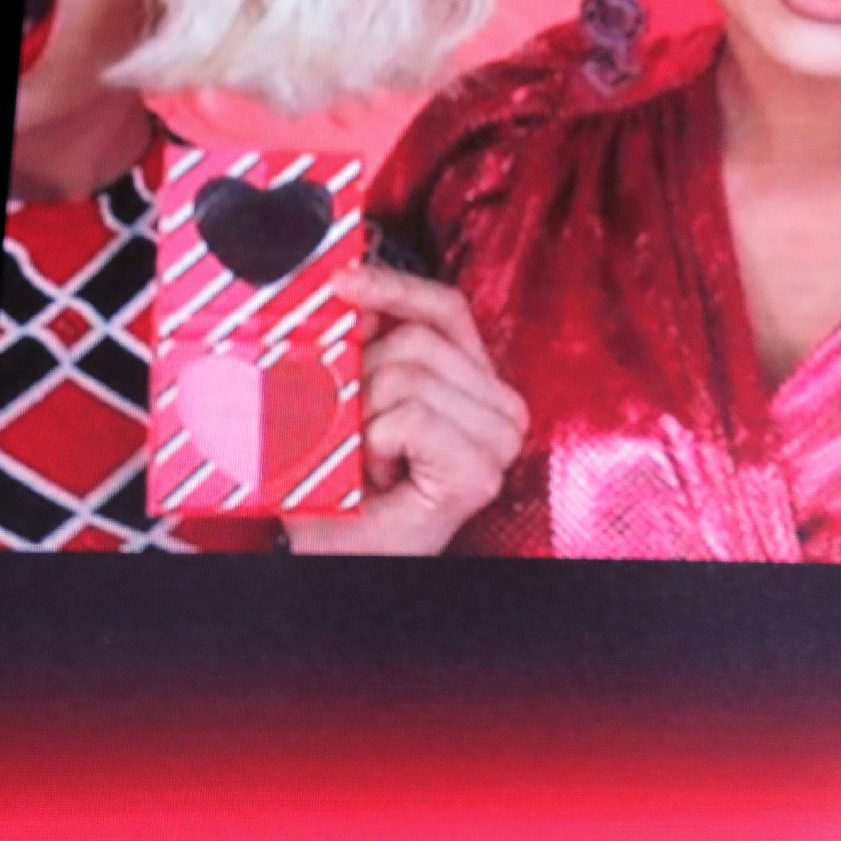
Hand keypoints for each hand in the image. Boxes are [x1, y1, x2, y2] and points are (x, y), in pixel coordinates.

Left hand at [284, 265, 527, 555]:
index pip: (446, 310)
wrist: (340, 557)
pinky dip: (375, 444)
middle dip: (363, 377)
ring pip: (411, 378)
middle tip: (351, 427)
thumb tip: (350, 290)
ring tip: (367, 459)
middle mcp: (499, 408)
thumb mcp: (348, 399)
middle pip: (419, 341)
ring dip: (364, 420)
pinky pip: (412, 418)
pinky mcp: (480, 472)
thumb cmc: (342, 490)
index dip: (396, 288)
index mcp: (475, 382)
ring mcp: (497, 441)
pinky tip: (378, 474)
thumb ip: (360, 345)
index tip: (343, 282)